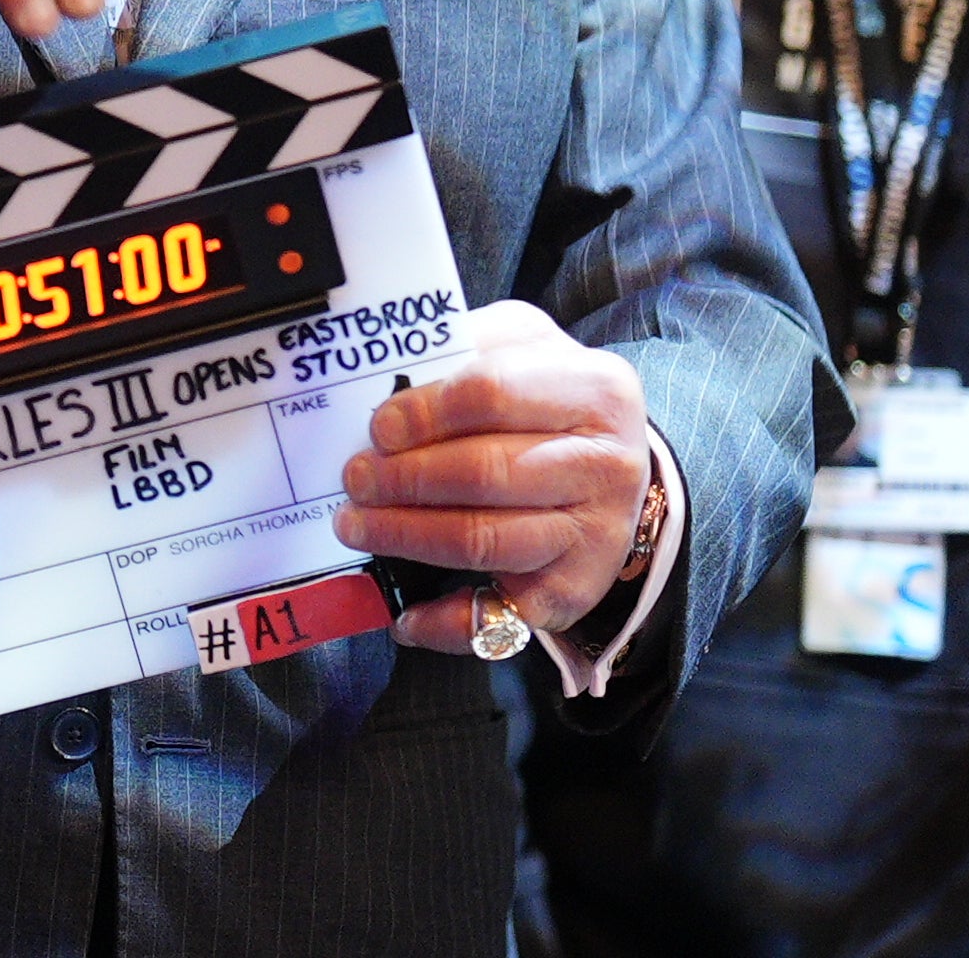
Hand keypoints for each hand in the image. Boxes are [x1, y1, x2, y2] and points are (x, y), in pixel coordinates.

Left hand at [328, 298, 653, 647]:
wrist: (613, 465)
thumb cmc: (550, 398)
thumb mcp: (526, 347)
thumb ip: (469, 345)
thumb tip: (394, 378)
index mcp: (596, 391)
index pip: (493, 393)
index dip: (425, 411)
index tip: (379, 426)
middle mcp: (606, 465)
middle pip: (485, 472)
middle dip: (405, 479)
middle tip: (355, 478)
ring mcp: (593, 534)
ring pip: (484, 541)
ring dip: (407, 537)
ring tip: (356, 525)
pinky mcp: (573, 591)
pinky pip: (500, 618)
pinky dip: (445, 623)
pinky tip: (404, 615)